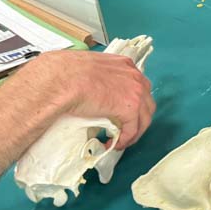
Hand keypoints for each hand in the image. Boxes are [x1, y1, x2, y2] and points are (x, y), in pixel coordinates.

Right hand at [28, 50, 154, 149]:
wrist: (64, 79)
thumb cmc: (68, 73)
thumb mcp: (91, 68)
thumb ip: (99, 77)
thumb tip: (92, 89)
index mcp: (125, 65)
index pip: (138, 86)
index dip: (134, 103)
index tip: (124, 113)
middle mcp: (134, 77)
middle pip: (146, 103)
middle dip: (138, 118)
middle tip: (126, 129)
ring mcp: (135, 92)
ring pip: (144, 118)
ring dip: (134, 132)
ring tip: (122, 140)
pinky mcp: (129, 108)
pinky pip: (132, 130)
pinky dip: (125, 139)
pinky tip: (115, 144)